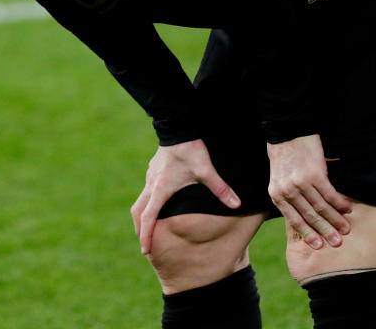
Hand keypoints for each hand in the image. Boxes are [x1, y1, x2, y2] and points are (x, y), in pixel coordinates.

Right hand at [131, 139, 240, 253]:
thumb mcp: (206, 170)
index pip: (149, 217)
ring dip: (144, 217)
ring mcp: (150, 177)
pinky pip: (147, 192)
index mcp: (160, 189)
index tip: (145, 250)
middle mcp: (151, 184)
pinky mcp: (153, 171)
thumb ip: (221, 189)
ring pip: (141, 201)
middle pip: (138, 211)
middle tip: (146, 246)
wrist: (178, 126)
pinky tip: (158, 206)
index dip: (147, 235)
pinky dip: (148, 204)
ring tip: (150, 229)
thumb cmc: (190, 149)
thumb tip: (236, 205)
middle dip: (141, 229)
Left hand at [267, 134, 351, 249]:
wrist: (287, 133)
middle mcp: (287, 191)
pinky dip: (340, 203)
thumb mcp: (278, 179)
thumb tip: (305, 216)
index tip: (318, 246)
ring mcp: (300, 183)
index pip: (293, 220)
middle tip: (337, 244)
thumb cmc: (284, 158)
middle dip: (324, 231)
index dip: (307, 234)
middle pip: (309, 217)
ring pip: (321, 207)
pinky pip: (330, 194)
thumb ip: (288, 197)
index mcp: (275, 195)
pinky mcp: (314, 174)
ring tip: (346, 229)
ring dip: (336, 220)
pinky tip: (348, 209)